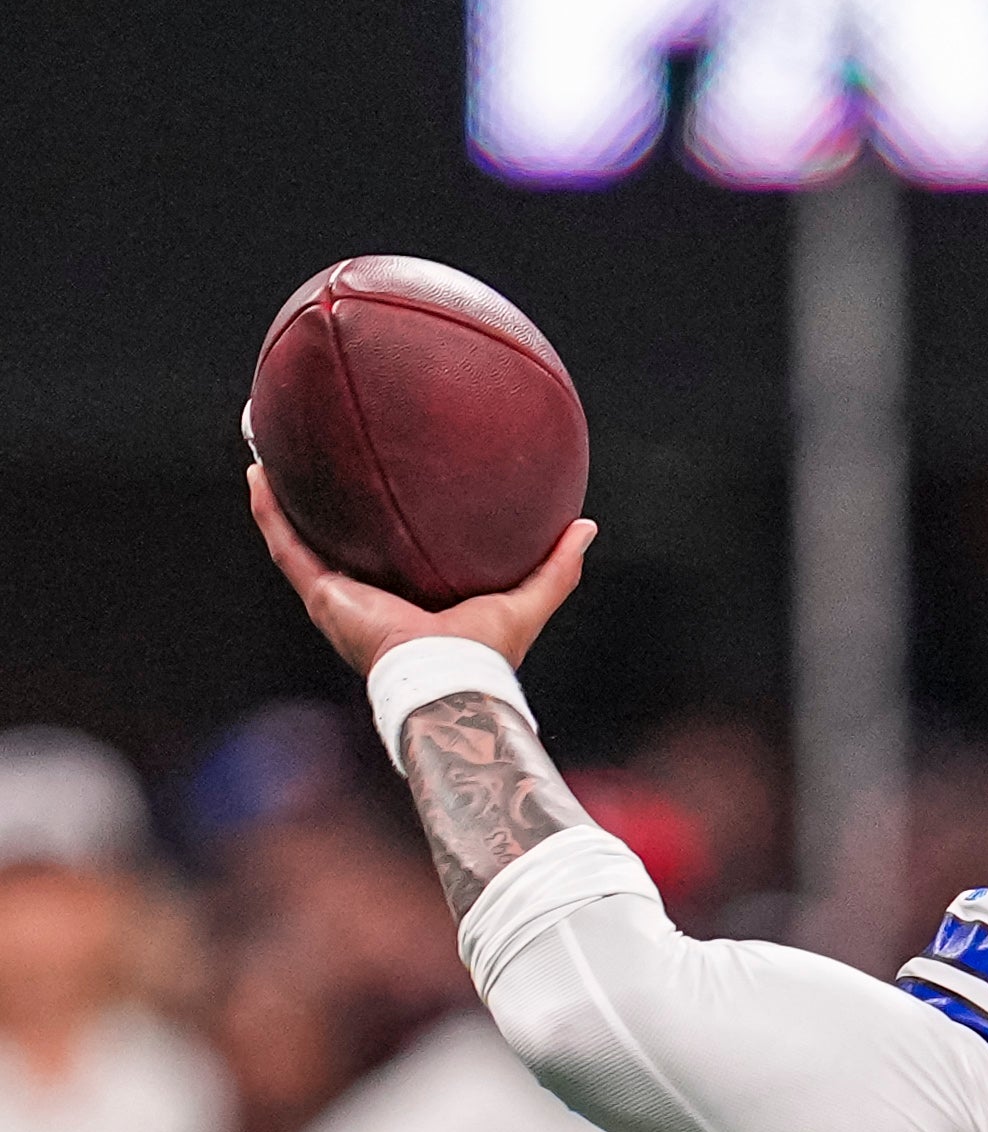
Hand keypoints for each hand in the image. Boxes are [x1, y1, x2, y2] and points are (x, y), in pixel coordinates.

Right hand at [248, 462, 594, 674]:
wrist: (447, 678)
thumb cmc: (486, 652)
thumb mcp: (527, 599)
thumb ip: (556, 566)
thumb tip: (585, 526)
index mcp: (410, 600)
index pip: (390, 554)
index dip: (382, 522)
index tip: (379, 482)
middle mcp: (369, 597)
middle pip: (338, 541)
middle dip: (323, 505)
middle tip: (315, 459)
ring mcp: (340, 597)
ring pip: (300, 539)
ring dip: (281, 499)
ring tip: (270, 453)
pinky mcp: (324, 595)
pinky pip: (287, 545)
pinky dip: (270, 511)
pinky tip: (259, 472)